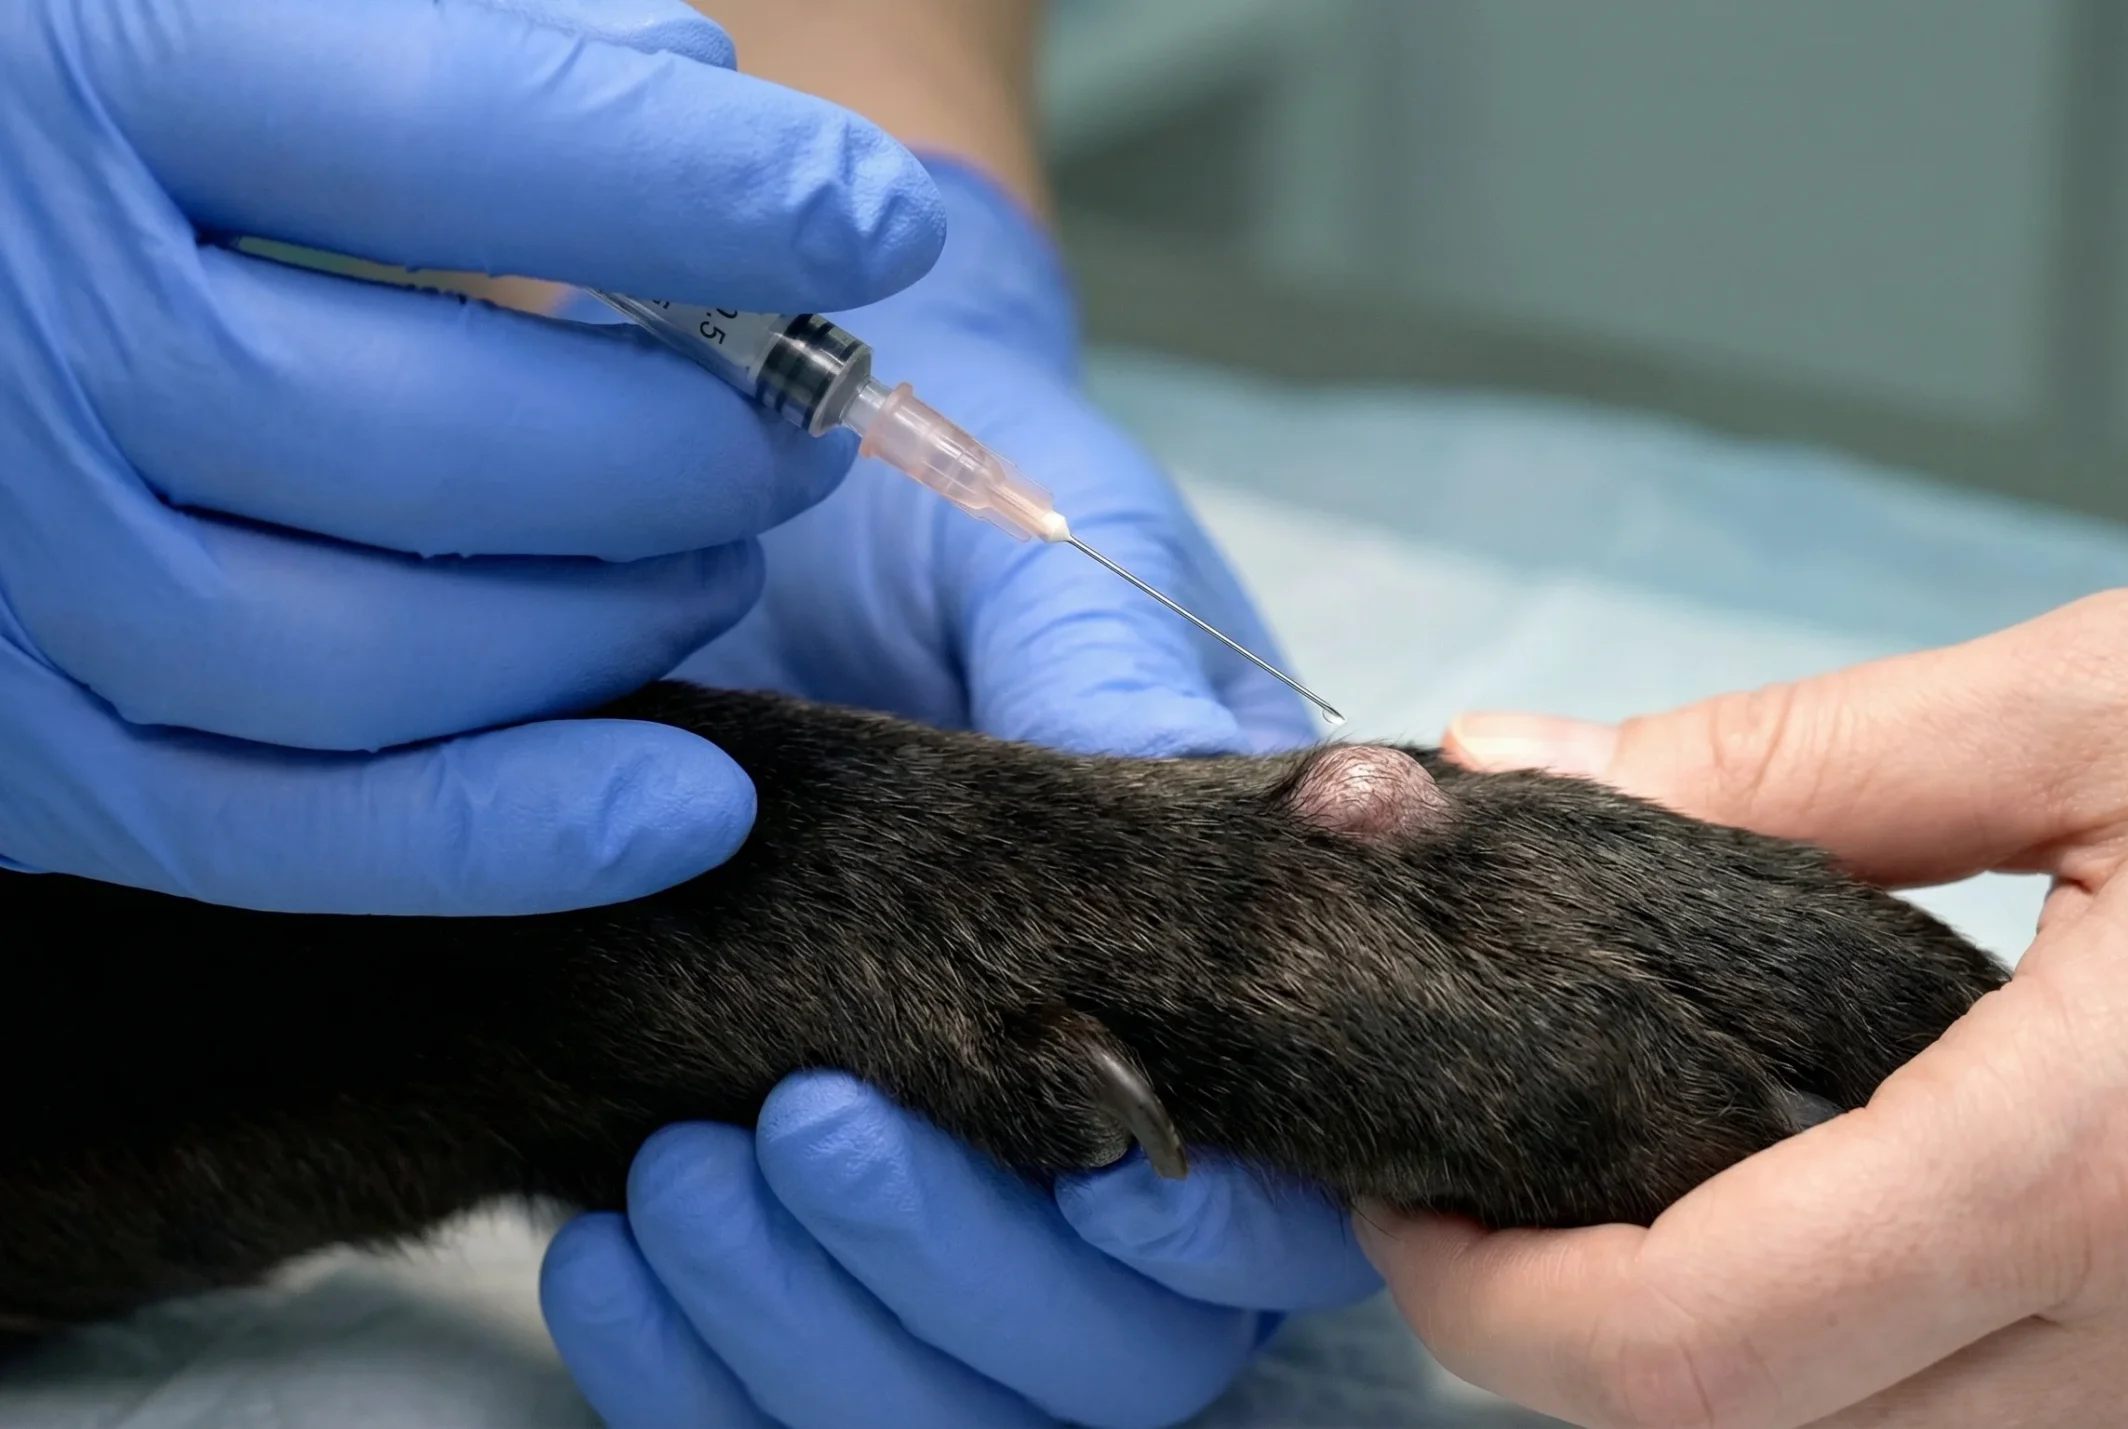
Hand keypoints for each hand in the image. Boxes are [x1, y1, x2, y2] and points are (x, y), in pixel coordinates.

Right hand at [0, 0, 941, 912]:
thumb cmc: (44, 94)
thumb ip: (430, 19)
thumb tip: (691, 73)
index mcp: (67, 80)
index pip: (445, 136)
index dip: (702, 190)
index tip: (876, 222)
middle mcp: (12, 336)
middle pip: (433, 438)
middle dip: (684, 445)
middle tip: (799, 417)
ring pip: (376, 661)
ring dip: (616, 623)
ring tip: (723, 555)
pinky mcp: (5, 751)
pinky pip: (271, 834)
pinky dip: (506, 838)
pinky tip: (691, 803)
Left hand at [540, 158, 1381, 1428]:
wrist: (714, 502)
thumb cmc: (919, 505)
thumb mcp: (1022, 538)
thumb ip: (1109, 666)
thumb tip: (1212, 796)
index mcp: (1224, 975)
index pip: (1276, 1202)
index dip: (1198, 1230)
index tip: (1078, 1140)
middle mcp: (1105, 1126)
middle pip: (1115, 1356)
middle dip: (961, 1277)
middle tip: (804, 1127)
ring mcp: (944, 1188)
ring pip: (950, 1405)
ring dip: (811, 1335)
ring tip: (682, 1174)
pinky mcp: (779, 1221)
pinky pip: (766, 1403)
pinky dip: (688, 1369)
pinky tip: (608, 1246)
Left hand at [1358, 547, 2127, 1427]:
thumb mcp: (2116, 697)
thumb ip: (1787, 767)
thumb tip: (1531, 771)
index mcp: (2118, 1156)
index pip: (1697, 1347)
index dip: (1495, 1302)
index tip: (1419, 1201)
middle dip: (1585, 1351)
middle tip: (1511, 1195)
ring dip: (1744, 1379)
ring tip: (1677, 1207)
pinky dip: (1908, 1391)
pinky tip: (1881, 1248)